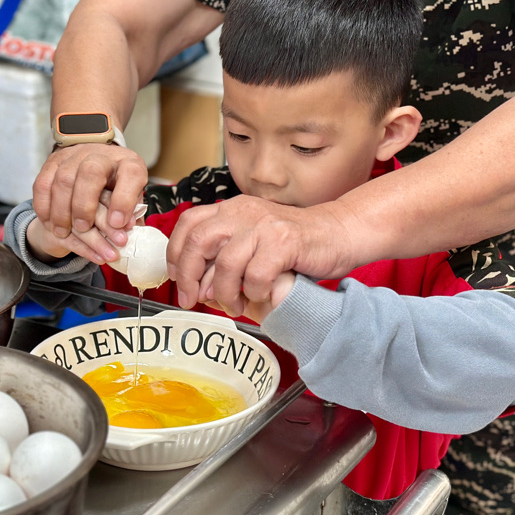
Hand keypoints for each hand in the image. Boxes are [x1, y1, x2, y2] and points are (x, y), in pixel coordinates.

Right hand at [32, 143, 147, 263]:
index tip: (117, 223)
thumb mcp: (131, 203)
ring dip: (61, 210)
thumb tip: (125, 229)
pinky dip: (44, 207)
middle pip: (90, 172)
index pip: (130, 174)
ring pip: (63, 179)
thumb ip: (129, 215)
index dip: (124, 200)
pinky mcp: (54, 161)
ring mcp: (75, 156)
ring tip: (63, 232)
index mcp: (128, 164)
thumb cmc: (116, 191)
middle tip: (83, 228)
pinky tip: (49, 223)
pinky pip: (43, 183)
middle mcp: (101, 155)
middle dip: (84, 205)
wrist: (96, 168)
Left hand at [167, 196, 354, 313]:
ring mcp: (263, 226)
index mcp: (231, 209)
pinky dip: (254, 292)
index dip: (175, 253)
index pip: (188, 224)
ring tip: (234, 305)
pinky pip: (256, 275)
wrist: (338, 232)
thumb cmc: (294, 244)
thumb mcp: (252, 242)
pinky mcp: (284, 242)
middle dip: (189, 276)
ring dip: (225, 293)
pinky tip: (261, 295)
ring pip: (226, 264)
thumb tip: (197, 288)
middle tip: (191, 300)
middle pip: (198, 242)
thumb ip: (223, 258)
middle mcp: (243, 212)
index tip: (176, 277)